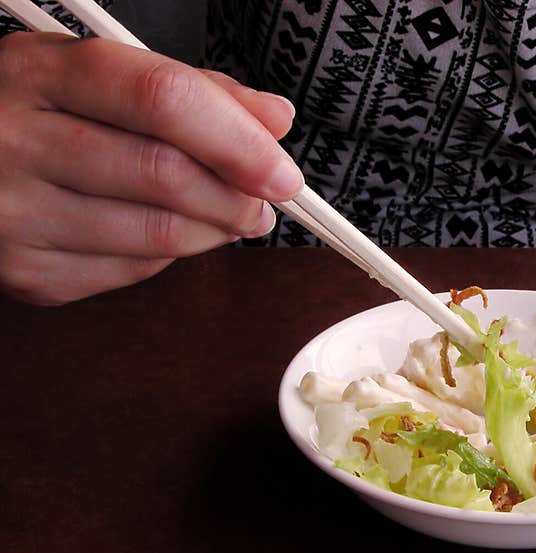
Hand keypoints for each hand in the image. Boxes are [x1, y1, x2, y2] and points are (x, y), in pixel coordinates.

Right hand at [0, 32, 301, 304]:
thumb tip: (273, 119)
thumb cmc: (32, 115)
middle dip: (237, 197)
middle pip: (165, 175)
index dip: (239, 140)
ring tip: (229, 217)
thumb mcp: (92, 76)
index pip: (162, 100)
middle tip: (264, 202)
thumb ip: (189, 91)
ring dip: (215, 231)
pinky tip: (167, 233)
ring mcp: (14, 215)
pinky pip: (132, 272)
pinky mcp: (27, 273)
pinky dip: (169, 256)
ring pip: (158, 234)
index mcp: (36, 72)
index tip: (284, 171)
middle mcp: (14, 142)